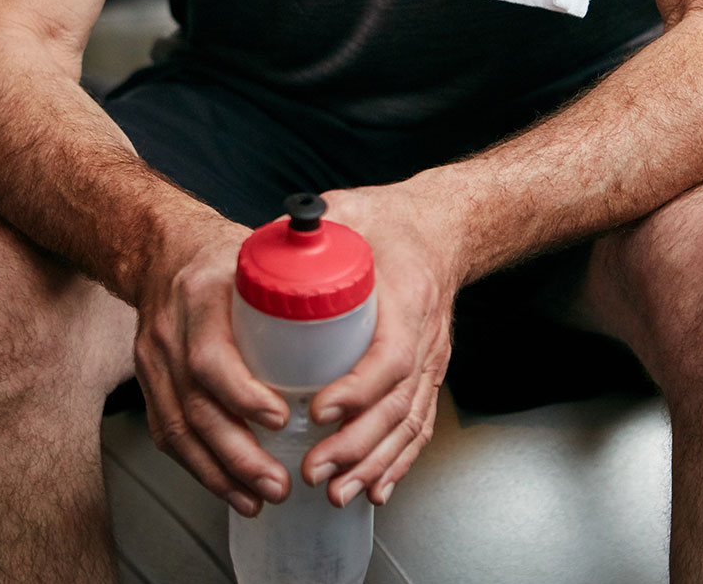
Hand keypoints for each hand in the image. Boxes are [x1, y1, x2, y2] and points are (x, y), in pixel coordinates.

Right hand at [132, 213, 292, 517]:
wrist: (162, 248)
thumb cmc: (219, 254)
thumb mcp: (256, 251)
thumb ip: (296, 273)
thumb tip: (355, 288)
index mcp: (201, 296)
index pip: (211, 357)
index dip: (243, 395)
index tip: (278, 419)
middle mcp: (171, 333)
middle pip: (195, 408)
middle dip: (237, 455)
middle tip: (278, 482)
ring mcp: (154, 361)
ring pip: (178, 431)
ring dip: (220, 473)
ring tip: (258, 497)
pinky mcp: (148, 382)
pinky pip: (168, 435)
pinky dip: (199, 468)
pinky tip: (228, 487)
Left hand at [302, 180, 463, 508]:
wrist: (441, 227)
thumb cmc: (393, 222)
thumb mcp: (351, 211)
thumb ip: (309, 228)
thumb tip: (261, 244)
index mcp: (407, 297)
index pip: (390, 355)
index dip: (357, 389)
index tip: (319, 409)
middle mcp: (425, 336)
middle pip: (398, 404)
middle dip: (356, 446)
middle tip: (313, 469)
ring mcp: (431, 359)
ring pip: (409, 424)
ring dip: (373, 464)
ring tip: (335, 492)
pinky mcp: (428, 373)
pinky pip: (419, 425)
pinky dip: (399, 462)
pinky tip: (375, 490)